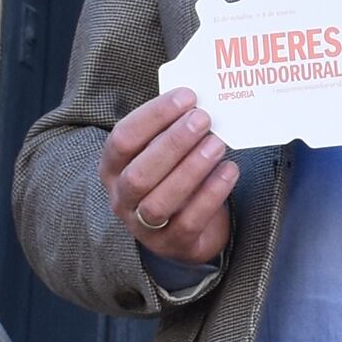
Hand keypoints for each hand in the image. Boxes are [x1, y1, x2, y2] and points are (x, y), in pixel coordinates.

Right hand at [105, 88, 237, 269]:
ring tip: (217, 144)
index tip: (186, 97)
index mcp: (112, 168)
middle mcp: (122, 198)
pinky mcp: (173, 244)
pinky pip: (190, 220)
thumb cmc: (172, 178)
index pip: (122, 139)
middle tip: (203, 119)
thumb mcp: (163, 154)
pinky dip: (211, 193)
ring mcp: (143, 226)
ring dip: (191, 169)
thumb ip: (172, 130)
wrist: (188, 231)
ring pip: (160, 201)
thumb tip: (198, 102)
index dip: (153, 116)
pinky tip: (229, 170)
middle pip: (139, 173)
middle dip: (173, 143)